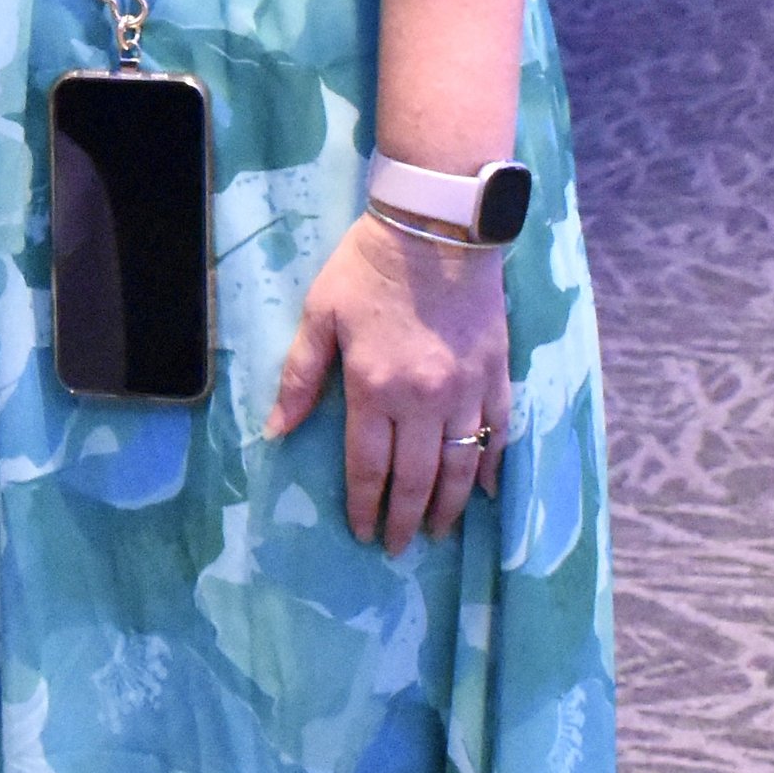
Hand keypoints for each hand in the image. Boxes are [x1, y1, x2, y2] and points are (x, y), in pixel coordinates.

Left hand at [265, 212, 509, 553]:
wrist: (436, 226)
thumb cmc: (368, 265)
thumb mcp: (320, 313)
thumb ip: (300, 376)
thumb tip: (276, 431)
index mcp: (373, 387)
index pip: (368, 465)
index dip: (364, 504)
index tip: (362, 532)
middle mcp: (423, 399)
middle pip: (415, 477)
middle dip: (405, 518)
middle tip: (399, 547)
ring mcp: (465, 389)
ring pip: (460, 465)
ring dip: (448, 505)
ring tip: (437, 531)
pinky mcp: (496, 374)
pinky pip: (498, 432)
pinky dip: (492, 466)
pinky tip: (485, 491)